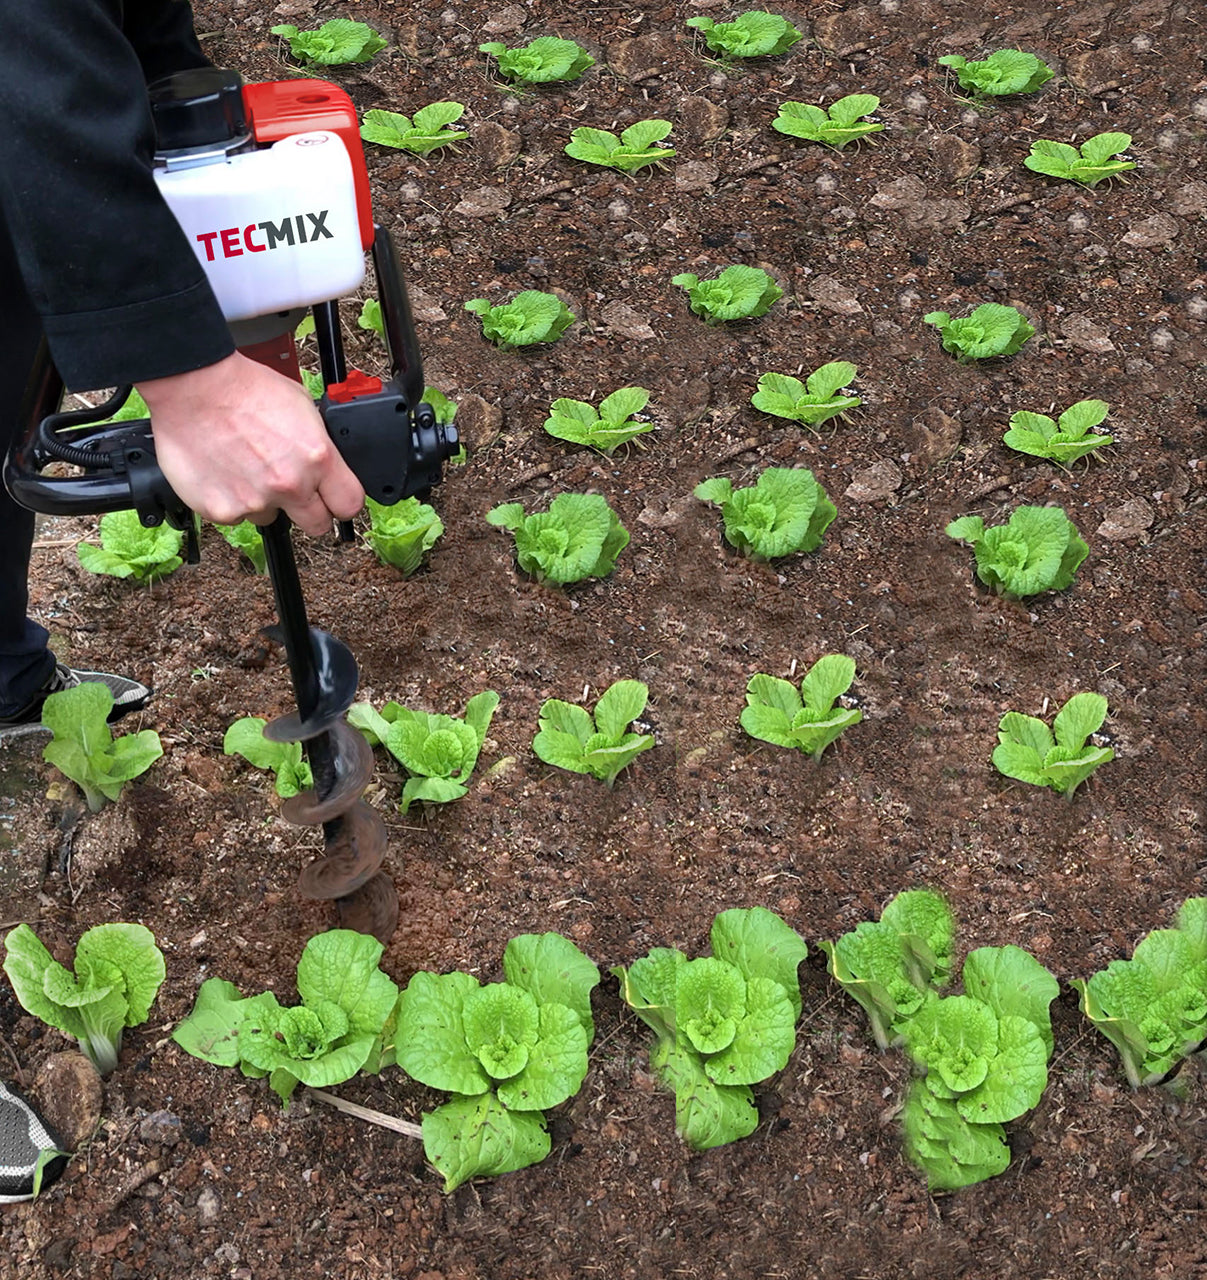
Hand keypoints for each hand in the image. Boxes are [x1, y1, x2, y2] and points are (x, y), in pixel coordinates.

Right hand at [136, 352, 363, 537]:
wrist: (193, 386)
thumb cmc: (243, 389)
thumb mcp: (302, 406)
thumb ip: (318, 445)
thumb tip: (328, 465)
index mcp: (316, 458)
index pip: (349, 505)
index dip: (342, 502)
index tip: (334, 499)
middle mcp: (289, 485)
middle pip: (318, 525)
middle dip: (309, 511)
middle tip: (291, 489)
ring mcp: (254, 501)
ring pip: (271, 518)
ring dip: (264, 501)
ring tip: (247, 467)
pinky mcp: (221, 510)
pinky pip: (236, 515)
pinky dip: (231, 499)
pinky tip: (225, 471)